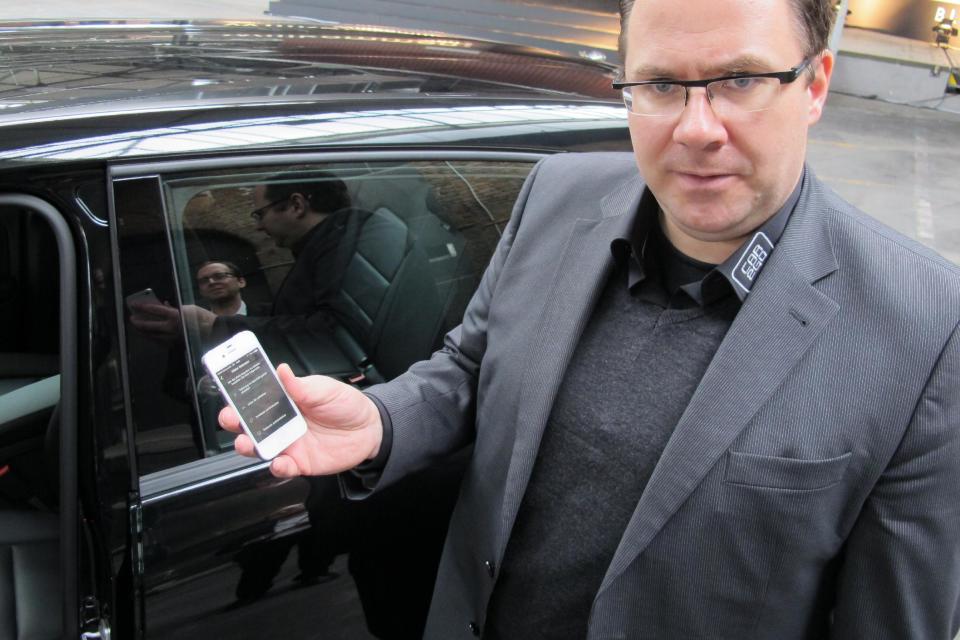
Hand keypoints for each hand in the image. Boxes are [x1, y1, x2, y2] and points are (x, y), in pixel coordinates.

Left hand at [129, 302, 215, 340]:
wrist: (213, 332)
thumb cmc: (202, 317)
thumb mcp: (188, 308)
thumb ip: (174, 308)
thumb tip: (163, 305)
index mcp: (174, 316)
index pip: (154, 310)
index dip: (143, 307)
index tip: (134, 305)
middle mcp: (171, 327)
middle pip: (149, 325)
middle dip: (139, 322)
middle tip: (132, 319)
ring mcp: (172, 338)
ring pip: (152, 335)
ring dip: (143, 331)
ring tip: (138, 328)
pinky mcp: (175, 345)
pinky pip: (159, 341)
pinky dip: (152, 337)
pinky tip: (150, 335)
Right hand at [219, 363, 383, 477]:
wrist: (370, 429)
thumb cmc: (346, 404)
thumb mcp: (324, 389)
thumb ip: (301, 386)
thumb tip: (281, 370)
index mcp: (284, 401)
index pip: (254, 398)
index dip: (238, 396)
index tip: (228, 393)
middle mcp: (281, 423)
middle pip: (248, 424)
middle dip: (233, 421)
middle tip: (230, 418)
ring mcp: (288, 443)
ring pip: (259, 447)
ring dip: (248, 445)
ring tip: (246, 442)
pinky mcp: (299, 462)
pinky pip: (282, 467)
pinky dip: (277, 467)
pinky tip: (278, 461)